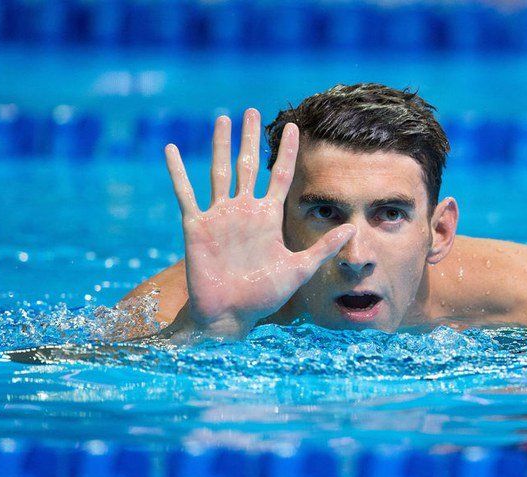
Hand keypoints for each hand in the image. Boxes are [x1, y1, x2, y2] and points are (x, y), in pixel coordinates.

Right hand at [163, 108, 354, 340]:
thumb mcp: (300, 269)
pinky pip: (186, 193)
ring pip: (219, 171)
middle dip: (250, 138)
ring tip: (222, 119)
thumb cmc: (264, 295)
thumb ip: (324, 247)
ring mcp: (219, 216)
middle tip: (251, 111)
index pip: (279, 175)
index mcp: (268, 217)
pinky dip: (177, 172)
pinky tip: (171, 149)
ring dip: (219, 145)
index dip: (286, 152)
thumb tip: (355, 228)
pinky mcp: (196, 226)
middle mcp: (244, 210)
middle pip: (248, 165)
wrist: (230, 314)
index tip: (292, 127)